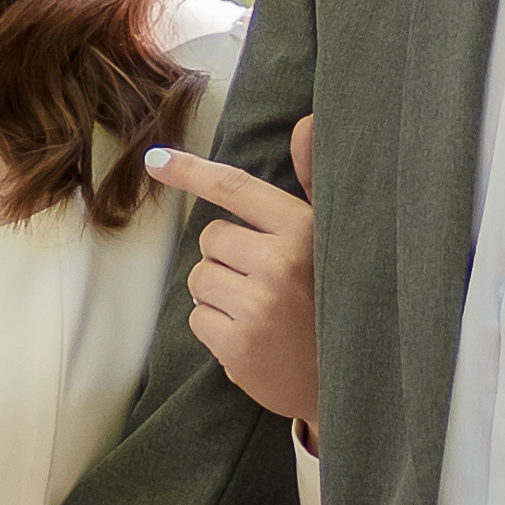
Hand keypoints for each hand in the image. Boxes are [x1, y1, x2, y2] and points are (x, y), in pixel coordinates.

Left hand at [146, 119, 317, 439]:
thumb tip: (306, 123)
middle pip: (210, 238)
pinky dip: (216, 327)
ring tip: (261, 311)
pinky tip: (251, 337)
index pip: (236, 189)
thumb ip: (312, 182)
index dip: (193, 171)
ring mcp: (256, 306)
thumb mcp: (333, 240)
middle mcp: (280, 264)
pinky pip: (197, 317)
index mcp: (304, 231)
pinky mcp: (236, 344)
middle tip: (266, 283)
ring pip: (200, 278)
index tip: (156, 160)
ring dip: (220, 292)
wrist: (348, 382)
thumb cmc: (336, 302)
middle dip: (227, 257)